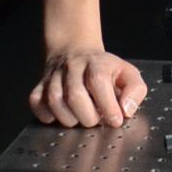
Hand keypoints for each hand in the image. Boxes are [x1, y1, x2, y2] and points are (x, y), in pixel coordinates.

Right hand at [30, 45, 147, 127]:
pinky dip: (47, 116)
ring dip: (70, 119)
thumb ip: (135, 90)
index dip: (107, 105)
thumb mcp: (127, 73)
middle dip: (88, 117)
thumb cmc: (104, 69)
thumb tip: (127, 110)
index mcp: (96, 63)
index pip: (98, 81)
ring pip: (54, 102)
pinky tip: (62, 115)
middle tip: (95, 119)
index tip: (114, 120)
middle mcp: (72, 67)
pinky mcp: (39, 87)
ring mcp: (53, 77)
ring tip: (80, 117)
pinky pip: (36, 104)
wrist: (74, 52)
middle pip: (75, 96)